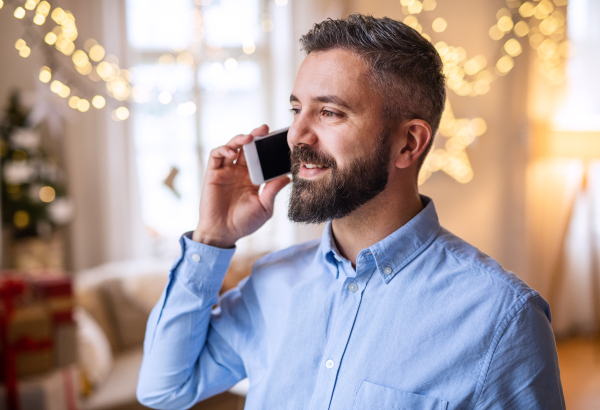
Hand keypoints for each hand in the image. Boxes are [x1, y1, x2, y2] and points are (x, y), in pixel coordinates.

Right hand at [192, 125, 290, 247]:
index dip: (267, 148)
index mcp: (253, 179)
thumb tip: (287, 177)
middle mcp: (240, 172)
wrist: (223, 233)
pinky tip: (231, 151)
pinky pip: (216, 156)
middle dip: (256, 136)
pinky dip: (223, 149)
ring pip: (232, 147)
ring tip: (249, 137)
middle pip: (248, 148)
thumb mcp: (264, 207)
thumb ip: (272, 191)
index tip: (278, 140)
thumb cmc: (244, 223)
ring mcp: (226, 172)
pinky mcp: (213, 174)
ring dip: (240, 139)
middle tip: (264, 129)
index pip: (261, 158)